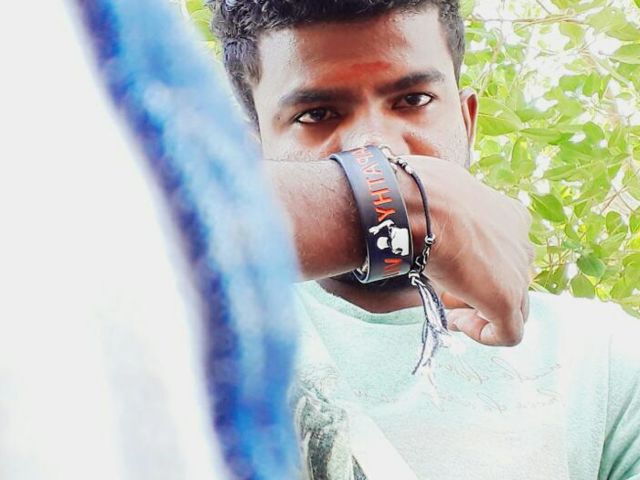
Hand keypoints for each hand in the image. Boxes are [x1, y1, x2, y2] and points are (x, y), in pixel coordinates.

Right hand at [399, 156, 533, 346]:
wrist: (417, 205)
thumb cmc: (419, 195)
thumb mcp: (441, 198)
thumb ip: (446, 211)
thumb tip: (420, 210)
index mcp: (510, 216)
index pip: (505, 251)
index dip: (479, 264)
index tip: (452, 270)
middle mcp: (521, 243)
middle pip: (510, 278)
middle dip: (480, 288)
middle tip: (448, 292)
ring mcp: (516, 272)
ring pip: (514, 306)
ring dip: (481, 310)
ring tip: (449, 307)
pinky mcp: (506, 299)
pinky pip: (509, 333)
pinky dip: (484, 335)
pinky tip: (456, 323)